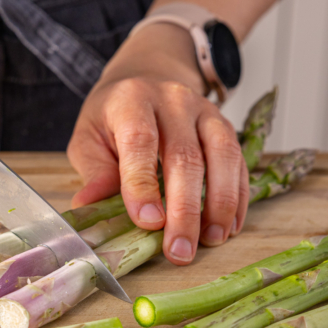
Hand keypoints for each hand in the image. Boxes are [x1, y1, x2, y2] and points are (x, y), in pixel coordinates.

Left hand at [68, 23, 248, 265]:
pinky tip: (229, 227)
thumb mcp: (89, 138)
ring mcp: (205, 112)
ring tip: (211, 241)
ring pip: (222, 156)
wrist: (146, 78)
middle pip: (185, 156)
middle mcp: (173, 101)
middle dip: (184, 209)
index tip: (148, 222)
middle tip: (179, 250)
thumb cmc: (113, 118)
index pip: (140, 141)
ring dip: (219, 204)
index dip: (143, 184)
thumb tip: (88, 206)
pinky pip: (239, 162)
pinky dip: (238, 198)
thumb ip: (94, 172)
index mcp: (132, 101)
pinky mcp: (226, 127)